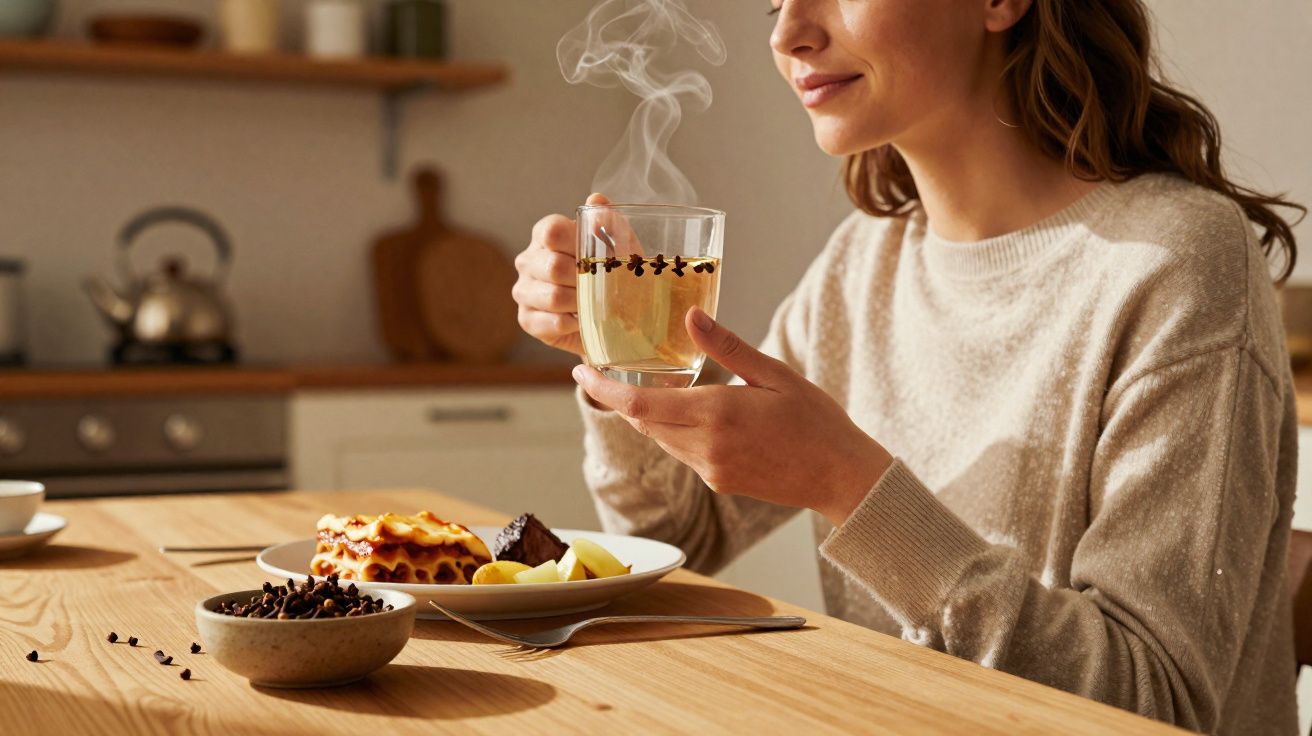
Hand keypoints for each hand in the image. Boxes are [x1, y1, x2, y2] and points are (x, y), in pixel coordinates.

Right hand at [513, 193, 611, 356]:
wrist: (613, 315)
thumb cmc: (612, 272)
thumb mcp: (618, 244)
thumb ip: (608, 220)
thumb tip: (597, 200)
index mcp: (545, 234)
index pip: (552, 231)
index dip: (578, 244)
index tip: (601, 257)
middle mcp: (528, 260)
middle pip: (553, 266)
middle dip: (585, 279)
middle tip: (604, 287)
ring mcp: (523, 290)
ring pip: (552, 297)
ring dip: (582, 303)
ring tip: (594, 305)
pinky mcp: (527, 319)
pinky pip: (552, 323)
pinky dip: (575, 324)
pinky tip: (583, 320)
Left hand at [573, 307, 893, 525]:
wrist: (841, 476)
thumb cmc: (816, 420)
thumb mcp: (774, 373)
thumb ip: (727, 347)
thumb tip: (692, 315)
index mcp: (717, 414)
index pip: (641, 407)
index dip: (604, 390)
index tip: (580, 371)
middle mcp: (706, 448)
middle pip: (642, 424)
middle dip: (620, 398)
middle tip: (602, 370)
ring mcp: (710, 470)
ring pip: (660, 440)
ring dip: (647, 415)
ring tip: (640, 384)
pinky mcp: (719, 481)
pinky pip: (682, 453)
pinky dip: (673, 430)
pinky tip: (684, 411)